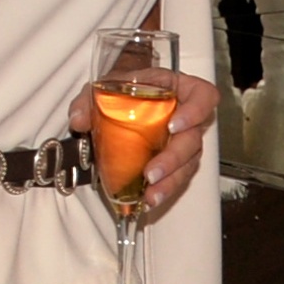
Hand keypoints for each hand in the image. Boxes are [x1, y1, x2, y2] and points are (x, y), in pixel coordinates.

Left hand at [68, 71, 219, 214]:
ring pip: (189, 163)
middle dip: (174, 159)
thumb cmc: (124, 86)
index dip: (195, 112)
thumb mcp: (106, 84)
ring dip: (171, 181)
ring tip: (151, 195)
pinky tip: (149, 198)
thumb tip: (78, 121)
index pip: (204, 97)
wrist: (122, 95)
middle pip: (194, 139)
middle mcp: (189, 116)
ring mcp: (185, 139)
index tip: (174, 125)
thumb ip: (89, 99)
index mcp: (180, 89)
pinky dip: (164, 188)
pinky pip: (178, 175)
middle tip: (152, 172)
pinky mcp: (177, 159)